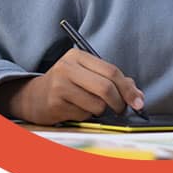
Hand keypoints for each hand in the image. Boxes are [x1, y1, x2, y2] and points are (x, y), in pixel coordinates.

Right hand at [0, 48, 144, 124]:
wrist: (33, 97)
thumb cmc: (68, 84)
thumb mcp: (88, 75)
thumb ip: (113, 81)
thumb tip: (138, 96)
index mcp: (78, 55)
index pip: (111, 70)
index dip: (128, 88)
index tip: (139, 101)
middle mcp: (67, 67)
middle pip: (106, 87)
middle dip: (119, 103)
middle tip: (122, 110)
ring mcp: (59, 85)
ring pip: (97, 104)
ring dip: (101, 111)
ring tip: (91, 107)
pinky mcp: (54, 104)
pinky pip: (83, 115)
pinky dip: (86, 116)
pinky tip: (76, 110)